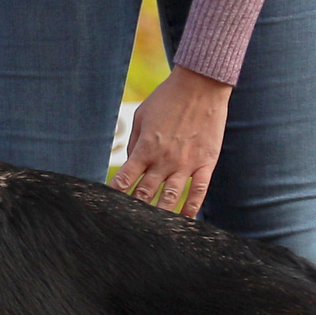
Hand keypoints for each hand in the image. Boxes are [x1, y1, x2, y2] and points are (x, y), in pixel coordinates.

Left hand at [112, 66, 232, 218]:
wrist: (200, 85)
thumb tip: (130, 165)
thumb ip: (134, 143)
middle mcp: (164, 159)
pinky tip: (185, 220)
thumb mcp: (141, 116)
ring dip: (160, 214)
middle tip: (128, 223)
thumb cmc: (167, 98)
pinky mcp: (206, 163)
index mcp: (145, 148)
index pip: (125, 179)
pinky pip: (198, 191)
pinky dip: (191, 208)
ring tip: (153, 228)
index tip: (109, 205)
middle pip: (145, 193)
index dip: (116, 194)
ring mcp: (186, 163)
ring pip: (170, 198)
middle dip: (134, 209)